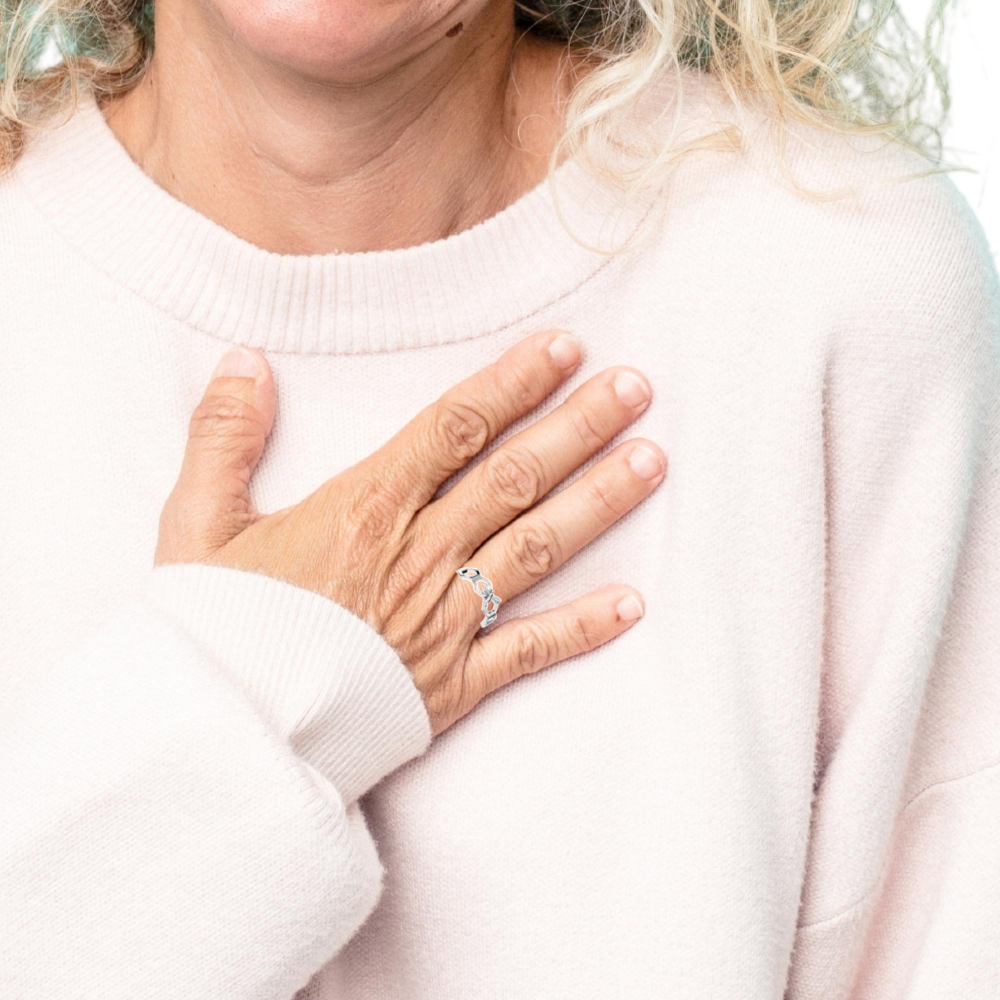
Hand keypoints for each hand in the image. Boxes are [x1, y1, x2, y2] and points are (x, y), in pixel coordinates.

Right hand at [155, 330, 665, 734]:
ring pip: (536, 548)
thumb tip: (246, 360)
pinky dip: (582, 629)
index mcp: (362, 509)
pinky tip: (633, 603)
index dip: (513, 383)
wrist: (222, 739)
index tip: (563, 350)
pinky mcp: (452, 684)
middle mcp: (417, 556)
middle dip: (579, 427)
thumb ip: (223, 436)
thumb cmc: (215, 631)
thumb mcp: (194, 525)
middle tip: (636, 387)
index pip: (454, 428)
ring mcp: (442, 621)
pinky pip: (528, 652)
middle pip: (514, 478)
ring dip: (599, 503)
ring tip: (653, 461)